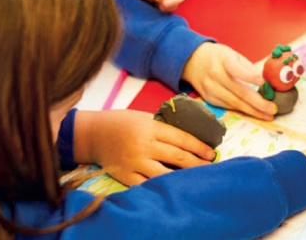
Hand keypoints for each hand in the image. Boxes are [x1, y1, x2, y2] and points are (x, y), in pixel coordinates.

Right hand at [73, 110, 215, 185]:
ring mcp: (134, 162)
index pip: (181, 138)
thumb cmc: (122, 122)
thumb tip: (189, 131)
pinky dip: (161, 187)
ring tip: (197, 178)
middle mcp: (144, 145)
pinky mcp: (126, 176)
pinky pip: (147, 185)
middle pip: (177, 157)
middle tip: (211, 166)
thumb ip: (163, 125)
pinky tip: (173, 188)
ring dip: (183, 177)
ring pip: (164, 174)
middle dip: (196, 162)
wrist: (93, 134)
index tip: (210, 152)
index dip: (198, 146)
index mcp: (151, 127)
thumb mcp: (144, 117)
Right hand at [183, 42, 277, 120]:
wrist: (193, 61)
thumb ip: (248, 67)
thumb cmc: (218, 56)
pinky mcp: (209, 98)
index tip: (263, 83)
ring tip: (267, 115)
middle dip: (258, 103)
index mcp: (223, 59)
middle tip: (272, 109)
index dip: (250, 76)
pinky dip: (242, 110)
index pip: (236, 69)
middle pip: (239, 91)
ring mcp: (211, 88)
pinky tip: (254, 113)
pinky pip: (229, 106)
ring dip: (253, 111)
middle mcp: (215, 75)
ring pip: (235, 103)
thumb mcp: (233, 54)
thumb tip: (265, 81)